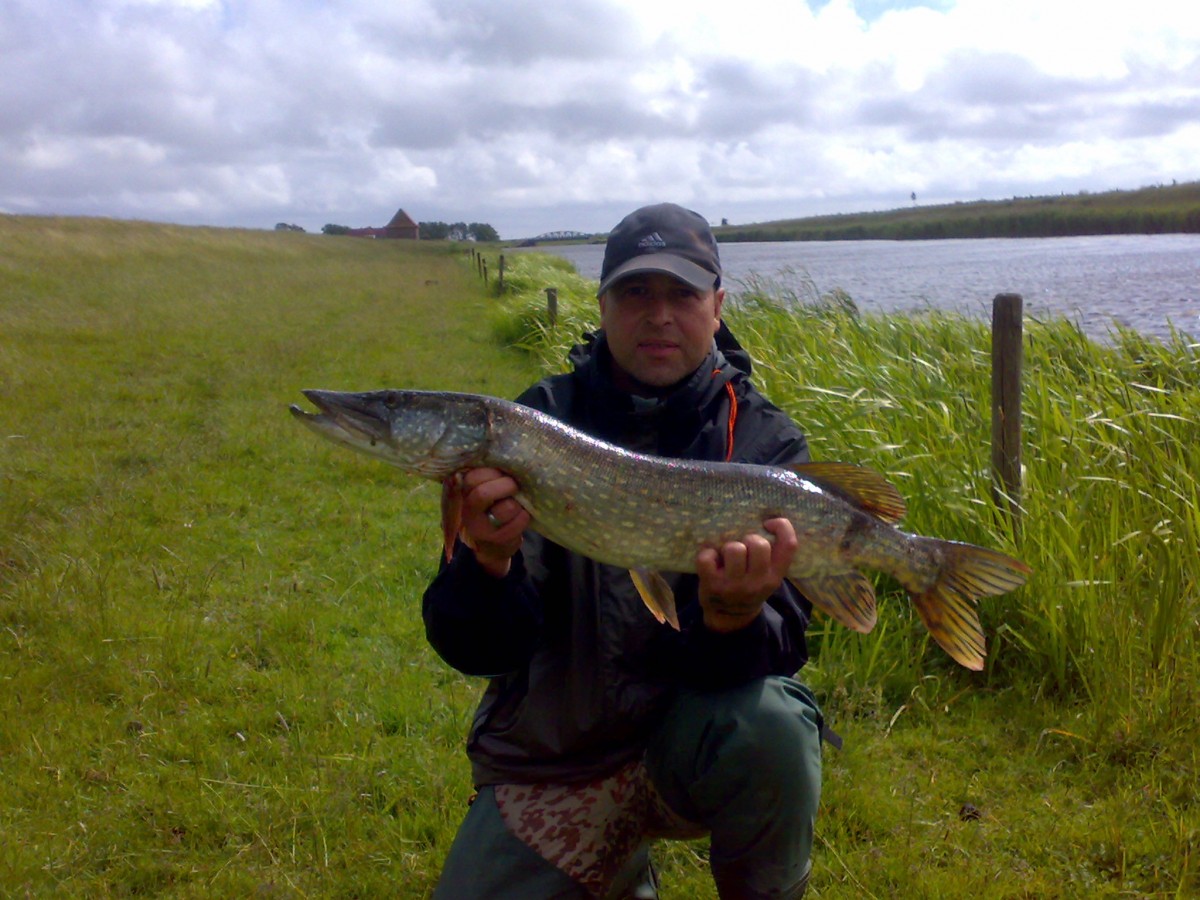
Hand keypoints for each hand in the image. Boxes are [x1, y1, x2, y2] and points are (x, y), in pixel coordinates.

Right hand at [458, 467, 530, 577]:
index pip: (472, 477)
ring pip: (505, 509)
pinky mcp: (497, 539)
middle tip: (514, 485)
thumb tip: (506, 448)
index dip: (492, 472)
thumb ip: (488, 475)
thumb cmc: (493, 507)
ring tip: (517, 503)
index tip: (503, 472)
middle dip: (506, 485)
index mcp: (464, 493)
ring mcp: (481, 528)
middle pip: (483, 494)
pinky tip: (522, 515)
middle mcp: (468, 511)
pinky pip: (517, 523)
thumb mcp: (484, 489)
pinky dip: (524, 516)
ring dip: (517, 503)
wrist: (494, 544)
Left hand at [696, 518, 796, 632]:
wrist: (730, 617)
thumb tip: (765, 519)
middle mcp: (758, 582)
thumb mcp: (767, 576)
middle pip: (759, 544)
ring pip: (734, 549)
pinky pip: (707, 557)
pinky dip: (706, 554)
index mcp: (775, 576)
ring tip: (726, 556)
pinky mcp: (712, 585)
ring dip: (728, 547)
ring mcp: (734, 585)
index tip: (769, 523)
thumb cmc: (749, 587)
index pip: (789, 545)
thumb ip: (770, 556)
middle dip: (749, 539)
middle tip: (744, 547)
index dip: (782, 527)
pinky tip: (711, 561)